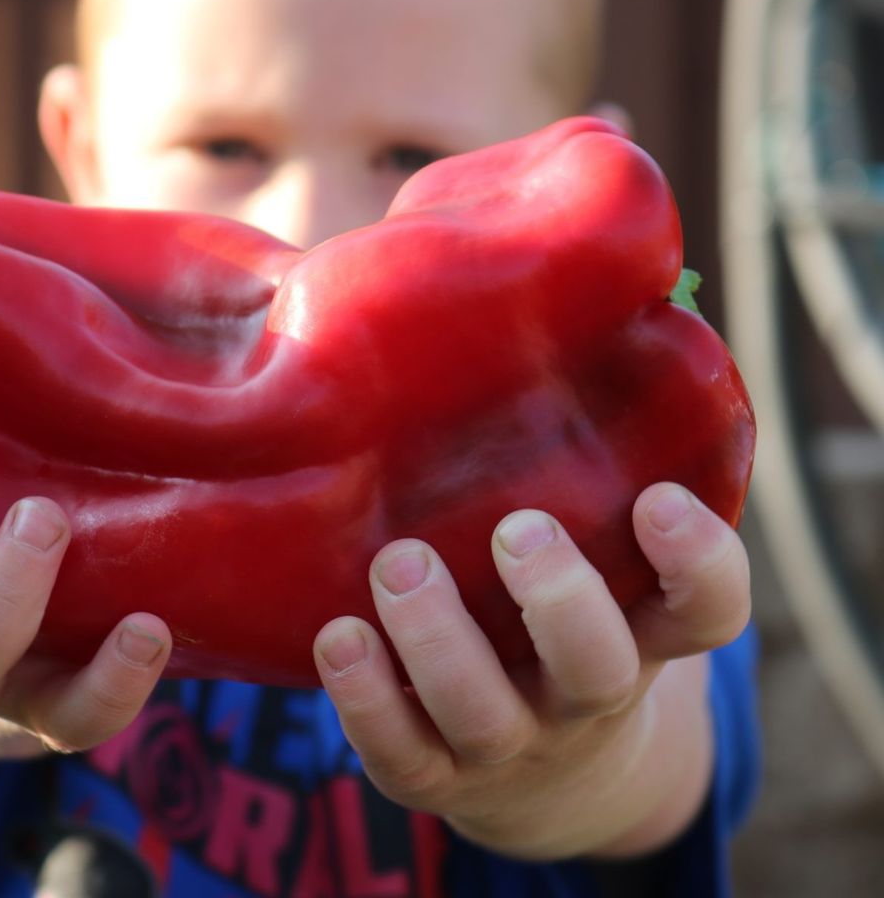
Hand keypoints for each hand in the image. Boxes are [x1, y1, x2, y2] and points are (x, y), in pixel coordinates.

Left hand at [313, 482, 750, 859]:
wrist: (540, 767)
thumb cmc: (549, 605)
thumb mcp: (585, 542)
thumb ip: (573, 444)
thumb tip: (542, 272)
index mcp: (640, 627)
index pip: (707, 608)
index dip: (700, 561)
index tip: (659, 498)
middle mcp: (582, 691)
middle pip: (596, 665)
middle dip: (559, 599)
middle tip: (516, 530)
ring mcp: (508, 741)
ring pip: (487, 714)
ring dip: (441, 641)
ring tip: (399, 564)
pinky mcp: (432, 773)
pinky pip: (403, 753)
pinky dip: (367, 700)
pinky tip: (337, 634)